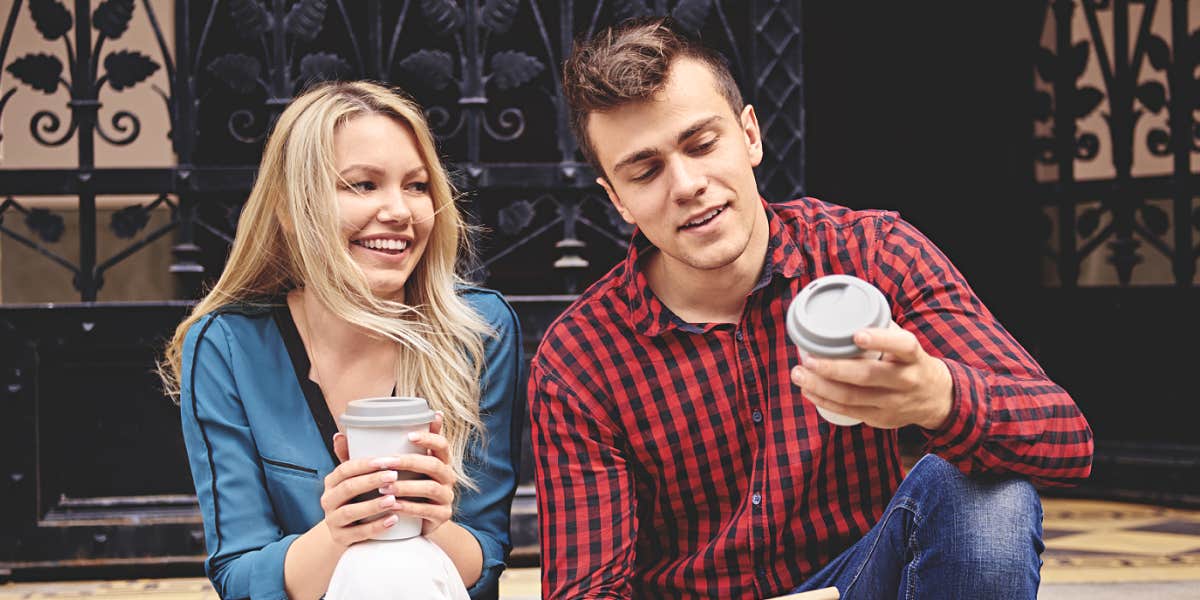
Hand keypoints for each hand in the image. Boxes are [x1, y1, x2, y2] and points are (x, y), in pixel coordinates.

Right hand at [320, 437, 405, 547]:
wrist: (349, 532)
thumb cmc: (358, 497)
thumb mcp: (355, 478)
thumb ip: (353, 456)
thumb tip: (341, 432)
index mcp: (332, 481)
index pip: (345, 469)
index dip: (366, 464)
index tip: (388, 460)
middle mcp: (328, 500)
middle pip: (348, 488)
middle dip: (372, 481)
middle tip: (395, 475)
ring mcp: (332, 521)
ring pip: (351, 512)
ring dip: (373, 505)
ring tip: (393, 499)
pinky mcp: (340, 539)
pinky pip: (358, 533)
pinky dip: (377, 527)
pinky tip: (394, 520)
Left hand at [374, 412, 456, 535]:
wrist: (412, 523)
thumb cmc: (397, 489)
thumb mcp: (388, 471)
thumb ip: (365, 455)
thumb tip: (339, 436)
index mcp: (439, 460)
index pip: (442, 444)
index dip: (429, 437)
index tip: (409, 435)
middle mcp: (447, 476)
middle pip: (435, 464)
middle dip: (409, 462)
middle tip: (386, 463)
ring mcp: (446, 497)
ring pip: (431, 487)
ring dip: (407, 486)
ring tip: (384, 487)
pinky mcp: (442, 516)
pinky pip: (427, 510)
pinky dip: (409, 508)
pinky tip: (393, 506)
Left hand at [789, 325, 952, 429]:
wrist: (937, 399)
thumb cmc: (912, 363)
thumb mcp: (907, 344)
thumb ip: (881, 328)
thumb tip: (842, 309)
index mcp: (914, 357)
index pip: (902, 346)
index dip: (880, 339)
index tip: (856, 335)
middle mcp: (906, 381)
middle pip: (867, 376)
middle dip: (832, 368)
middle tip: (807, 358)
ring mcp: (893, 403)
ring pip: (852, 397)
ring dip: (820, 386)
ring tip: (799, 374)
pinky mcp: (881, 419)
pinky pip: (848, 411)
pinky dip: (825, 401)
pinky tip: (808, 391)